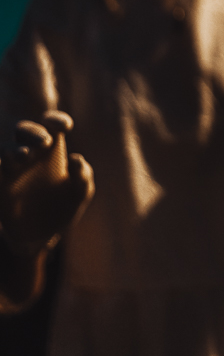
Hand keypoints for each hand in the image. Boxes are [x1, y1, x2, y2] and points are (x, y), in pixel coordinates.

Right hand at [0, 110, 93, 256]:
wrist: (42, 235)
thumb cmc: (65, 206)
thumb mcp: (80, 192)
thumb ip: (83, 175)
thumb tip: (77, 159)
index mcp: (51, 148)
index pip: (52, 125)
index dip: (56, 120)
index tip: (65, 126)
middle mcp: (30, 153)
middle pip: (25, 131)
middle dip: (33, 132)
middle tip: (45, 141)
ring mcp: (12, 168)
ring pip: (7, 150)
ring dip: (14, 150)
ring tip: (25, 155)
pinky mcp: (0, 186)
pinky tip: (4, 167)